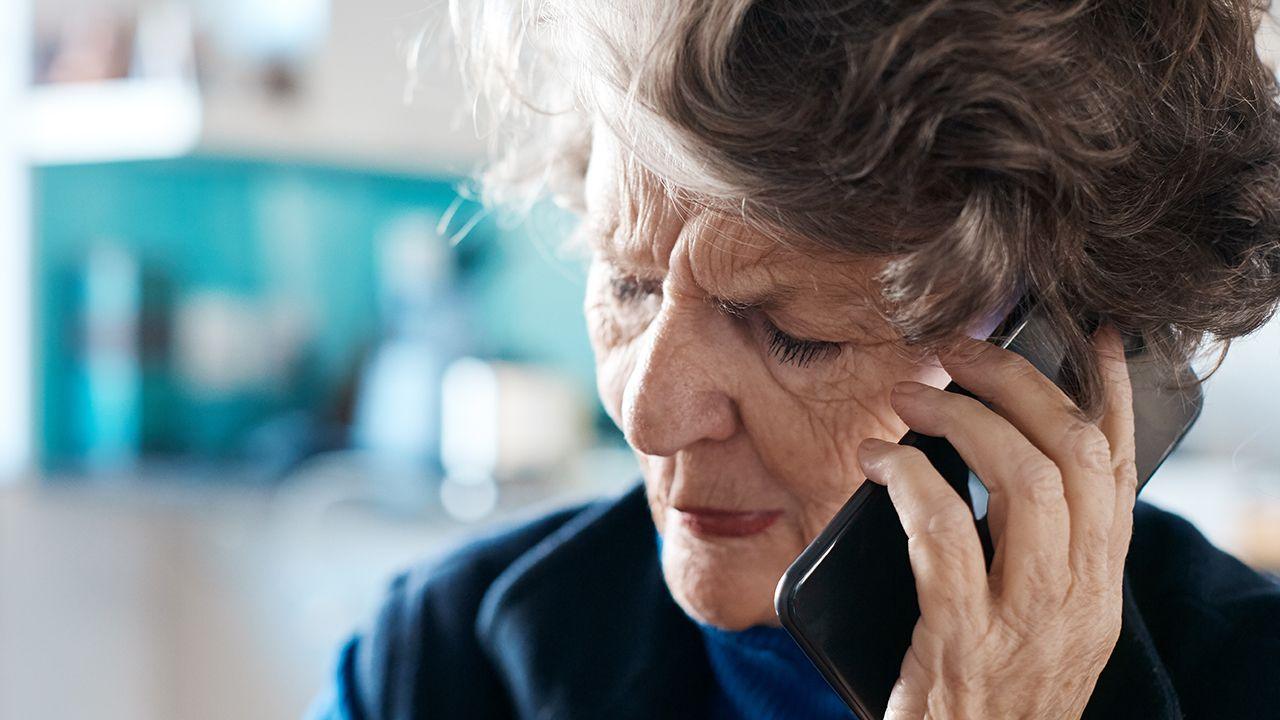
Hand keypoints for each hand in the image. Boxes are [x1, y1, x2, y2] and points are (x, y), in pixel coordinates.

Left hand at [856, 324, 1135, 719]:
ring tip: (910, 395)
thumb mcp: (1038, 622)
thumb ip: (1033, 550)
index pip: (1118, 471)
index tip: (1086, 337)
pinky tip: (878, 461)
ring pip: (1025, 481)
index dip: (1108, 396)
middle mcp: (1077, 598)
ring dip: (960, 419)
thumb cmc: (989, 691)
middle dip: (1015, 384)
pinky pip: (945, 533)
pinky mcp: (963, 641)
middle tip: (959, 352)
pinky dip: (909, 479)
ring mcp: (1025, 621)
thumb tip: (991, 453)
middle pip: (1072, 455)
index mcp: (1097, 587)